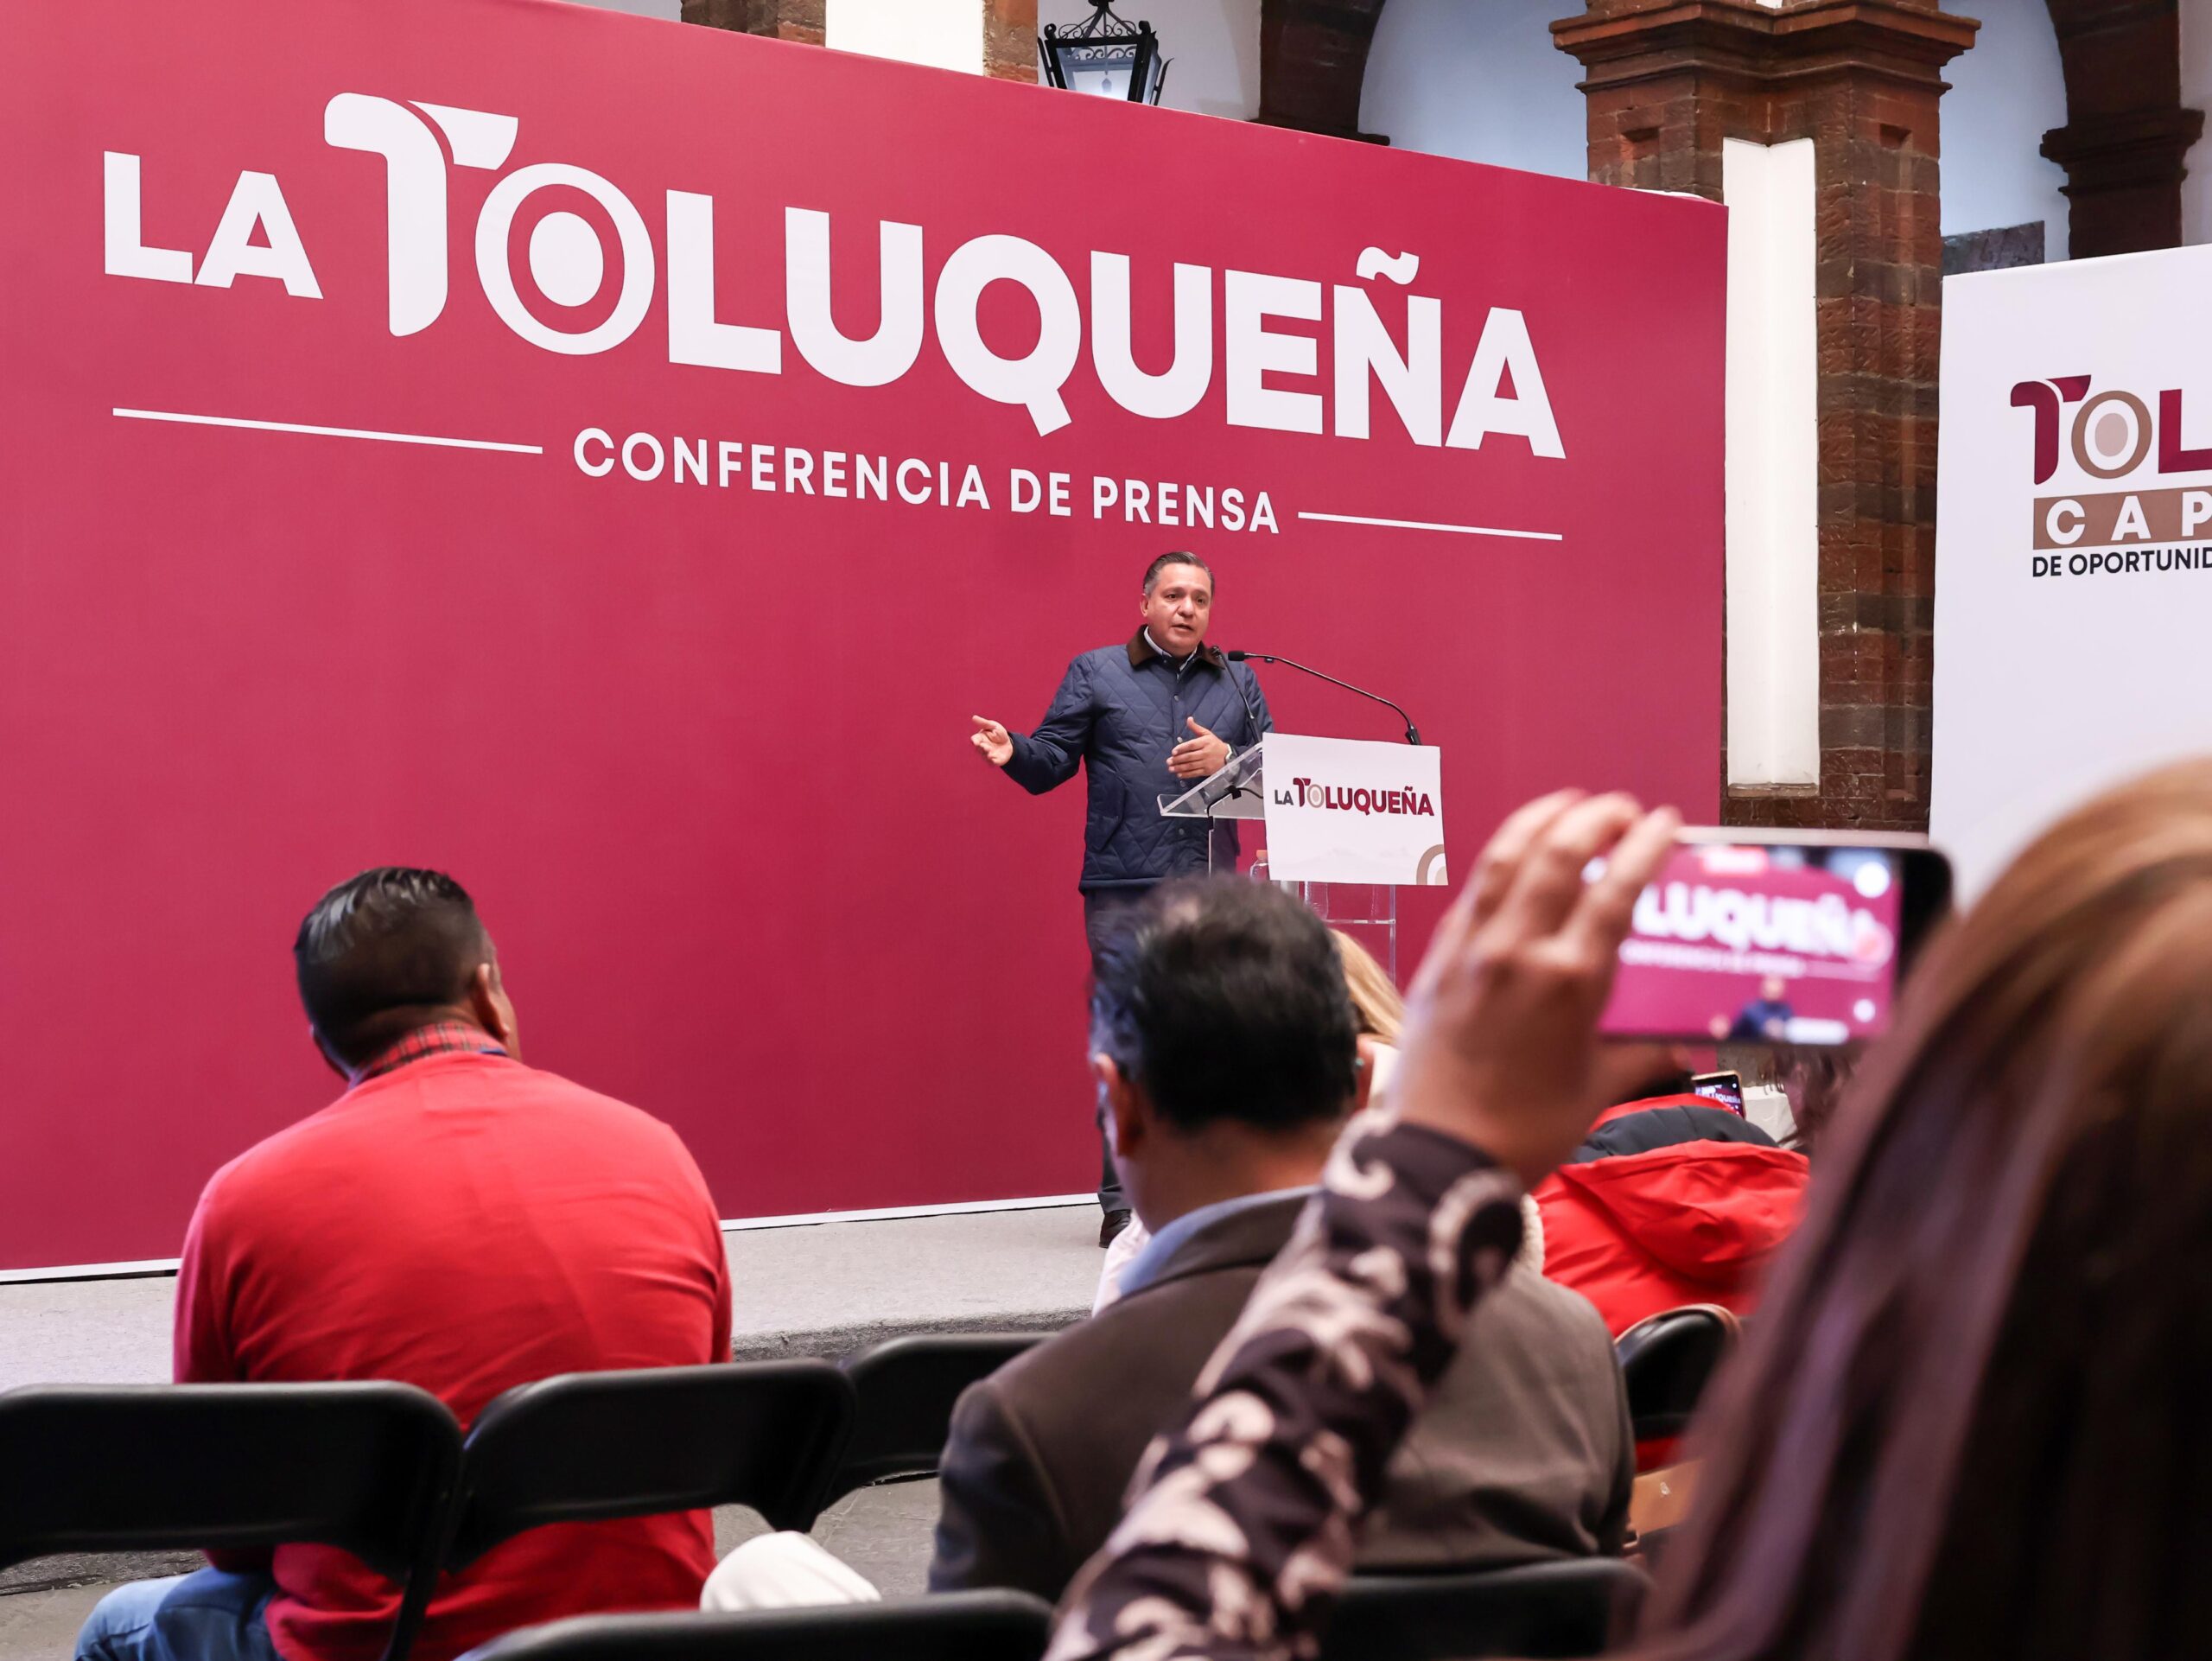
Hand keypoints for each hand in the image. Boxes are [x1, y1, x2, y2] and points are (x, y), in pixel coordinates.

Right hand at [971, 716, 1012, 767]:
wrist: (1010, 744)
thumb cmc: (999, 734)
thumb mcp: (993, 726)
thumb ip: (984, 723)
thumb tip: (973, 717)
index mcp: (980, 738)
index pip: (974, 739)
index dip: (974, 741)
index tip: (976, 742)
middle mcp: (982, 747)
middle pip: (979, 748)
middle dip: (982, 748)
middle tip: (986, 747)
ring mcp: (987, 755)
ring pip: (984, 756)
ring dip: (987, 755)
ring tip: (990, 753)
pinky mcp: (993, 761)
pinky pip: (991, 762)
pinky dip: (992, 761)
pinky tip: (993, 759)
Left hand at [1167, 717, 1229, 780]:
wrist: (1228, 756)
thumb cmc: (1215, 744)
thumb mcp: (1207, 734)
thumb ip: (1196, 728)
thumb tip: (1189, 719)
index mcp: (1205, 742)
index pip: (1192, 745)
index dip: (1182, 748)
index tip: (1173, 751)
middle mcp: (1206, 753)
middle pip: (1190, 756)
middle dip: (1178, 759)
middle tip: (1169, 761)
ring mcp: (1206, 763)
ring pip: (1191, 765)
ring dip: (1180, 767)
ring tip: (1171, 768)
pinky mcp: (1207, 771)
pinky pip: (1195, 773)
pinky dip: (1187, 774)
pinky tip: (1179, 774)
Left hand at [1388, 789, 1679, 1186]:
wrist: (1438, 1156)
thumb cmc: (1522, 1132)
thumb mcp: (1597, 1089)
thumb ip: (1641, 1054)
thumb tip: (1679, 1044)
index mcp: (1571, 981)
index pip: (1616, 891)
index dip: (1643, 847)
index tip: (1663, 824)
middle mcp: (1520, 951)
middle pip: (1559, 856)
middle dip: (1594, 818)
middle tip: (1621, 809)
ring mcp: (1473, 949)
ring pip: (1506, 859)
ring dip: (1540, 821)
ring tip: (1567, 807)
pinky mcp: (1439, 959)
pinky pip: (1472, 892)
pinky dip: (1499, 861)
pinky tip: (1515, 856)